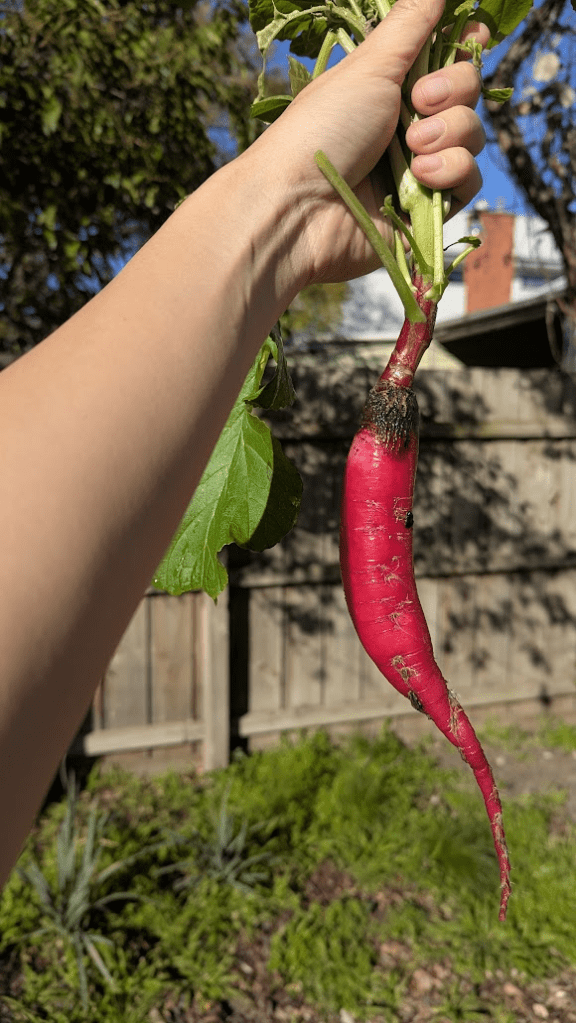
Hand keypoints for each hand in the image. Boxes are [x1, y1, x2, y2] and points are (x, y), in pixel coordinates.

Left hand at [244, 0, 487, 285]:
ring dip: (450, 134)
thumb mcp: (369, 66)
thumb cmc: (322, 130)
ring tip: (411, 150)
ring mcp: (418, 166)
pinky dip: (450, 174)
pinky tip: (419, 178)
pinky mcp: (426, 208)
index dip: (464, 45)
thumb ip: (412, 22)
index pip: (446, 55)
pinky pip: (467, 181)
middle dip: (454, 90)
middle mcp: (406, 122)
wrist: (299, 209)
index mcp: (390, 83)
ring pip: (472, 136)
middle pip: (468, 91)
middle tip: (419, 101)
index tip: (472, 34)